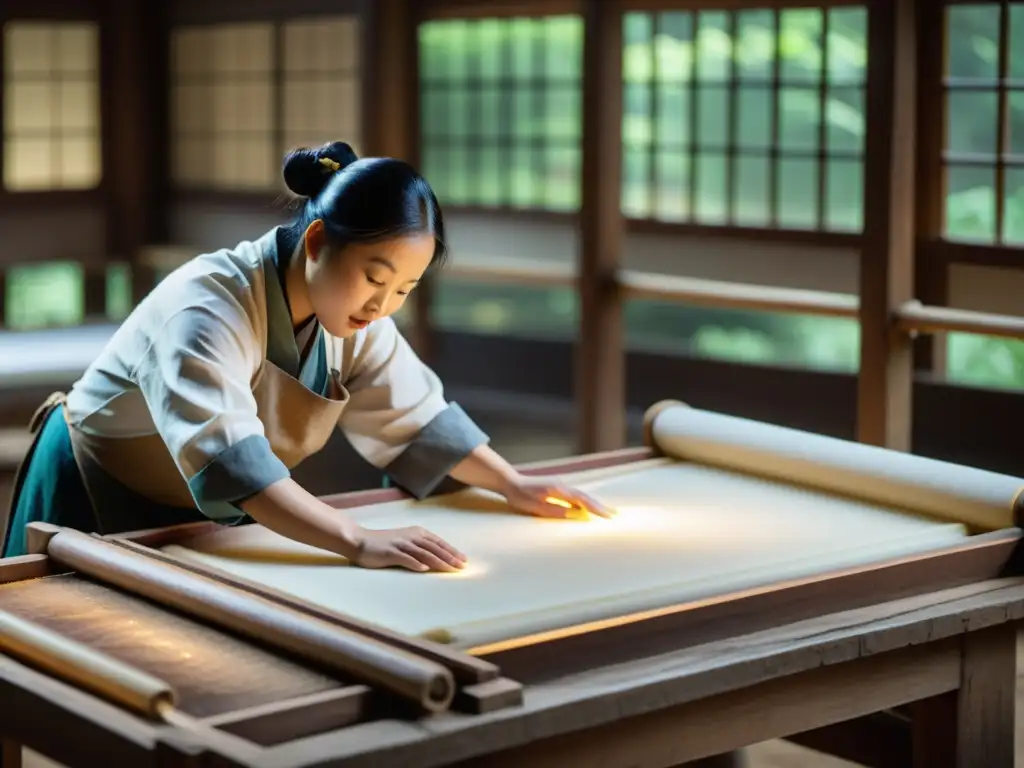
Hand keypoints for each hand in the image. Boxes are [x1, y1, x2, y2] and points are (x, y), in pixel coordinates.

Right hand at [350, 526, 466, 572]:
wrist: (360, 541)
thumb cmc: (384, 544)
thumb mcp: (406, 542)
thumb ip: (420, 548)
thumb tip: (437, 560)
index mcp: (417, 533)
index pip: (438, 542)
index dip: (452, 551)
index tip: (464, 560)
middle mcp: (411, 537)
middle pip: (434, 548)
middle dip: (450, 557)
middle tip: (462, 567)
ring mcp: (401, 544)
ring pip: (424, 553)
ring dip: (438, 562)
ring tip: (449, 570)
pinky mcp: (391, 552)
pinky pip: (405, 558)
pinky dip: (416, 564)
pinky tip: (425, 570)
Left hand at [501, 475, 614, 519]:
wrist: (510, 482)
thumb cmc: (520, 496)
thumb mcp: (535, 507)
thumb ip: (555, 511)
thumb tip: (575, 515)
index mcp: (558, 489)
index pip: (582, 499)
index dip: (596, 508)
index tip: (608, 516)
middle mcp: (562, 485)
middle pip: (586, 496)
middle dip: (601, 506)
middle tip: (616, 515)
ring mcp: (561, 485)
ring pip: (582, 496)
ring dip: (595, 504)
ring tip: (608, 513)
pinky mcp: (558, 488)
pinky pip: (576, 496)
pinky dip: (585, 502)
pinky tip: (590, 509)